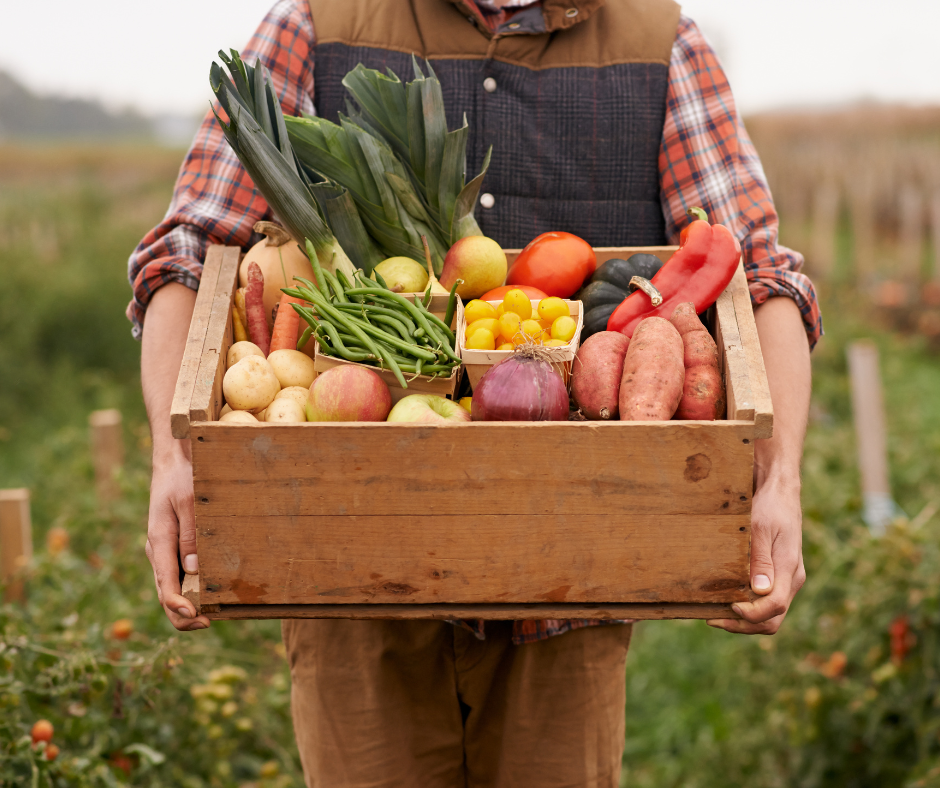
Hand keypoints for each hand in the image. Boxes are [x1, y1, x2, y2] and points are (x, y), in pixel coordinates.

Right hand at [145, 453, 210, 631]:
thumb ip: (191, 535)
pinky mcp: (172, 548)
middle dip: (184, 615)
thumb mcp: (189, 502)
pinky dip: (190, 591)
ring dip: (188, 605)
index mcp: (159, 542)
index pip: (165, 585)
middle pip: (165, 595)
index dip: (179, 607)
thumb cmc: (182, 478)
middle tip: (209, 623)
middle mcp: (158, 552)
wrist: (173, 462)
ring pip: (171, 588)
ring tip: (214, 615)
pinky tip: (209, 594)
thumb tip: (194, 570)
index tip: (197, 617)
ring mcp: (164, 552)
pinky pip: (178, 576)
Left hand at [707, 475, 805, 634]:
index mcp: (788, 569)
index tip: (728, 607)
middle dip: (744, 625)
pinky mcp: (778, 574)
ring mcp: (786, 578)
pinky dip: (748, 608)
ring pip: (770, 614)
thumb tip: (759, 591)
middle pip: (772, 619)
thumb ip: (760, 560)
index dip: (750, 614)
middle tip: (713, 619)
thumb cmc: (770, 506)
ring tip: (715, 613)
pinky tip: (726, 600)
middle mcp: (791, 579)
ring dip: (744, 620)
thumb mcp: (761, 528)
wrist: (780, 491)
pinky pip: (766, 601)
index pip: (774, 607)